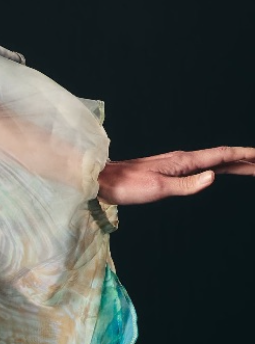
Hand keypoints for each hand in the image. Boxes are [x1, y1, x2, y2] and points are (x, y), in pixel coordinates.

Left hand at [98, 145, 254, 203]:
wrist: (104, 180)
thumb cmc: (127, 186)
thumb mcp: (158, 189)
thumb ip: (187, 184)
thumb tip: (213, 177)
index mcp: (184, 161)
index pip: (220, 156)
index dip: (242, 155)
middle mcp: (183, 159)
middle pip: (221, 158)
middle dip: (244, 160)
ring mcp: (177, 163)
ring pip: (213, 161)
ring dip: (233, 164)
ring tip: (250, 167)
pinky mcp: (171, 170)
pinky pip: (202, 166)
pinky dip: (217, 167)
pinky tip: (219, 171)